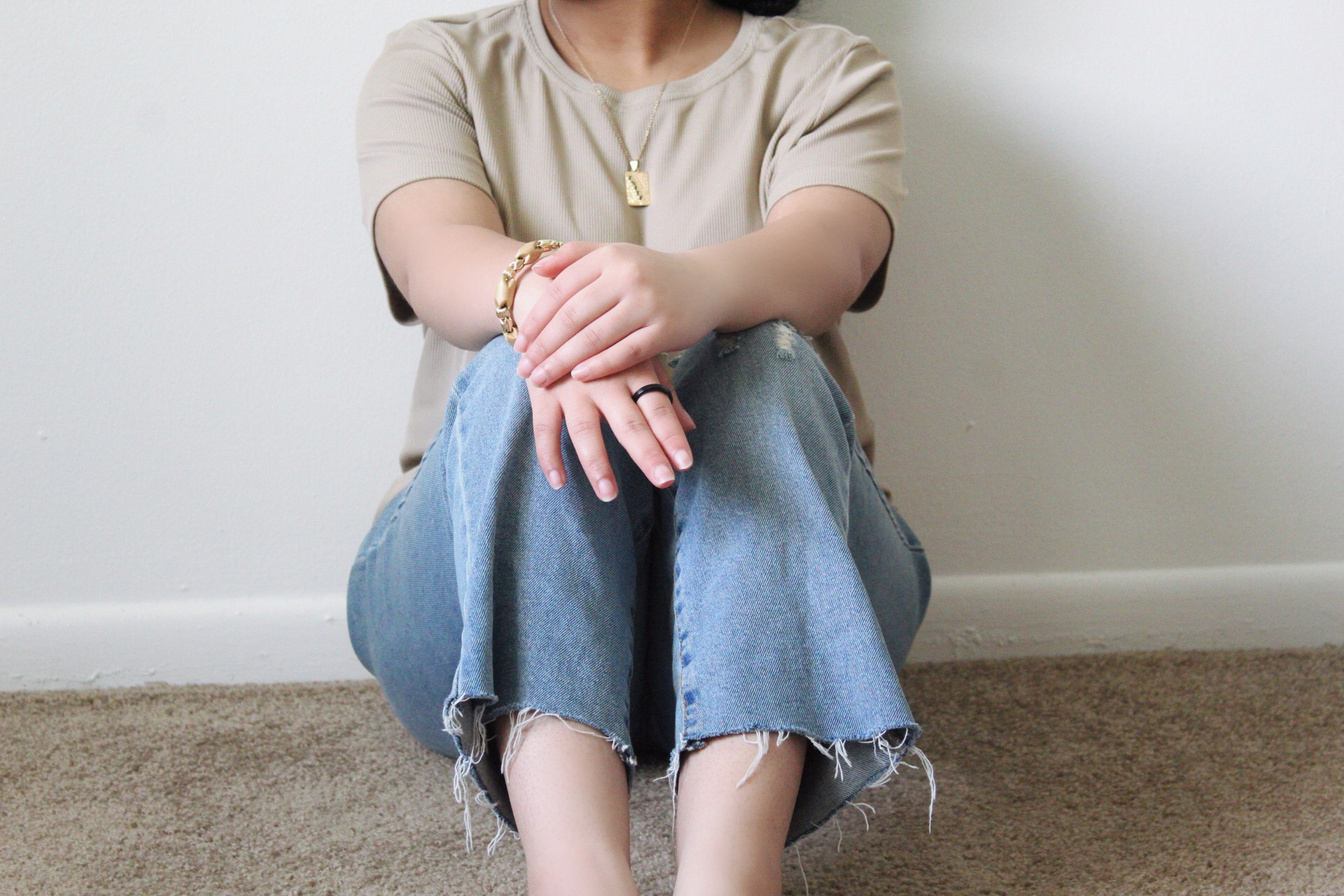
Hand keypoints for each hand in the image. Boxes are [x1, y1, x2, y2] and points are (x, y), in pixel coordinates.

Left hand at [513, 242, 724, 386]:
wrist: (705, 284)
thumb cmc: (650, 273)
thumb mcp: (615, 255)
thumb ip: (575, 257)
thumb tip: (536, 270)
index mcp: (609, 257)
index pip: (561, 290)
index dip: (537, 319)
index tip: (520, 343)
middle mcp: (627, 277)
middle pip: (573, 316)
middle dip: (544, 346)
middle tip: (523, 368)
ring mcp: (648, 304)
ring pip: (595, 337)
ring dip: (563, 361)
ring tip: (541, 378)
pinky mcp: (666, 330)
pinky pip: (626, 352)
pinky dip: (600, 365)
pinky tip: (579, 377)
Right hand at [526, 353, 695, 501]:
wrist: (553, 307)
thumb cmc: (607, 340)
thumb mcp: (638, 359)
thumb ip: (664, 392)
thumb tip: (691, 427)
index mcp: (634, 370)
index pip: (658, 408)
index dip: (671, 435)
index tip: (685, 463)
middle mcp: (605, 380)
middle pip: (628, 422)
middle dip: (647, 452)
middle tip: (663, 480)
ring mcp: (572, 388)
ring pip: (584, 430)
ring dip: (597, 463)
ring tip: (609, 494)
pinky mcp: (543, 393)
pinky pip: (544, 430)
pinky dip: (549, 457)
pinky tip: (559, 482)